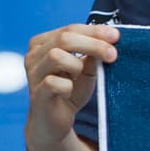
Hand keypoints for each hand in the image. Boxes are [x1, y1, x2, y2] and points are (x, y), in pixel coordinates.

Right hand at [24, 24, 118, 150]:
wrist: (55, 122)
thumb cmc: (71, 90)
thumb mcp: (86, 69)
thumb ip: (93, 54)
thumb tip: (110, 39)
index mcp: (44, 43)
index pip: (71, 28)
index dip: (95, 31)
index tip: (116, 36)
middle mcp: (34, 55)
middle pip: (64, 38)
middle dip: (93, 44)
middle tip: (113, 55)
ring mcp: (33, 74)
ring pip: (56, 56)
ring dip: (77, 65)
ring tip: (80, 75)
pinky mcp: (36, 93)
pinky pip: (54, 83)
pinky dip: (68, 86)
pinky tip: (69, 92)